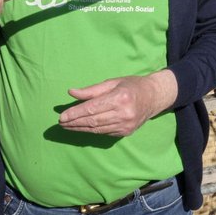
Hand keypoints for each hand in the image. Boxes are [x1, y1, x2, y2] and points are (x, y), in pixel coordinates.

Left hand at [58, 70, 177, 136]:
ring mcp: (126, 125)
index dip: (75, 113)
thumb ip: (91, 90)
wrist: (154, 97)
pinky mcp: (126, 132)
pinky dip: (91, 130)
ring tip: (68, 127)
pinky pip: (104, 132)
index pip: (92, 108)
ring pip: (97, 129)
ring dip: (80, 129)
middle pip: (93, 120)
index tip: (62, 117)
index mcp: (120, 97)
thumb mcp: (113, 82)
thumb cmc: (132, 85)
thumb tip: (71, 93)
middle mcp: (124, 113)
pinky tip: (82, 128)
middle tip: (61, 123)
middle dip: (74, 123)